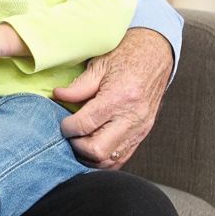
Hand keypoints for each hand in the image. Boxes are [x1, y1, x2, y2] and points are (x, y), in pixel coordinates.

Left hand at [52, 28, 175, 168]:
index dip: (67, 128)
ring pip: (109, 160)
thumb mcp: (99, 65)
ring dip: (89, 156)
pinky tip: (92, 147)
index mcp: (119, 98)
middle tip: (69, 135)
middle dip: (77, 146)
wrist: (156, 55)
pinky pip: (121, 158)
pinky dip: (103, 158)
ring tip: (79, 141)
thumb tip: (58, 96)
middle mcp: (132, 117)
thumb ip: (78, 86)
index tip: (61, 123)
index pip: (85, 125)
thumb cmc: (127, 56)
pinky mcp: (143, 134)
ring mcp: (140, 129)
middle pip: (97, 150)